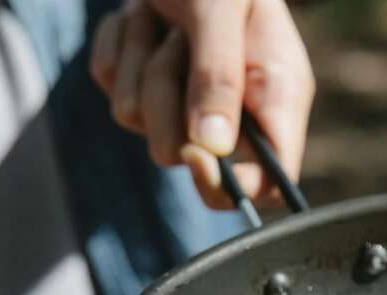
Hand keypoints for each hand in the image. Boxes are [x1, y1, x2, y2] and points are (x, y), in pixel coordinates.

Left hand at [90, 0, 314, 208]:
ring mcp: (182, 100)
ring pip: (140, 123)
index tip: (199, 157)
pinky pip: (110, 88)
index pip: (270, 182)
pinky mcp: (140, 83)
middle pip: (186, 158)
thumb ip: (219, 75)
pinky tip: (143, 18)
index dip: (234, 186)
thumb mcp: (221, 8)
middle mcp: (232, 109)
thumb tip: (211, 147)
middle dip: (168, 104)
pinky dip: (119, 47)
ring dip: (140, 63)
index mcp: (275, 96)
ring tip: (164, 20)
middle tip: (179, 44)